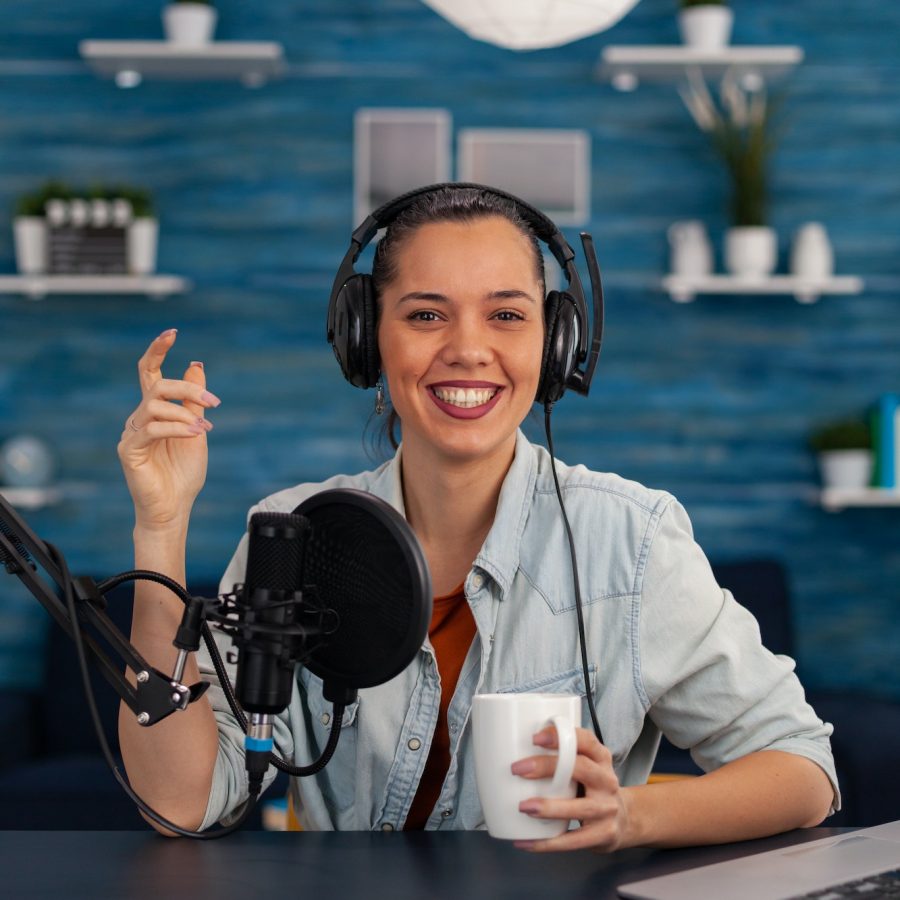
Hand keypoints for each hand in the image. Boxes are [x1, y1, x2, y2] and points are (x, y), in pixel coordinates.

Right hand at [117, 329, 220, 530]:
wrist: (175, 507)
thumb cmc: (184, 473)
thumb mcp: (196, 430)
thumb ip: (193, 400)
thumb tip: (196, 364)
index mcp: (156, 411)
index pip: (150, 372)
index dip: (157, 350)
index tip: (172, 332)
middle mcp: (140, 418)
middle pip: (158, 385)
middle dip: (188, 388)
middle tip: (213, 402)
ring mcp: (132, 433)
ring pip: (155, 405)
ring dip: (185, 413)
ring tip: (203, 430)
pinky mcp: (129, 450)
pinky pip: (151, 428)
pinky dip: (176, 428)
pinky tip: (194, 435)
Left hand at [510, 725, 629, 852]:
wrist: (624, 820)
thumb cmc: (593, 788)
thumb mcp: (587, 766)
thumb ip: (563, 758)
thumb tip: (516, 751)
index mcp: (601, 758)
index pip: (585, 740)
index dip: (562, 736)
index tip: (535, 737)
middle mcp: (607, 781)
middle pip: (580, 768)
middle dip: (548, 767)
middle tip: (519, 769)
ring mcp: (607, 809)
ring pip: (579, 808)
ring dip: (549, 808)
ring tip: (524, 807)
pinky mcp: (604, 834)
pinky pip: (574, 841)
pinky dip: (548, 843)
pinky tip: (526, 842)